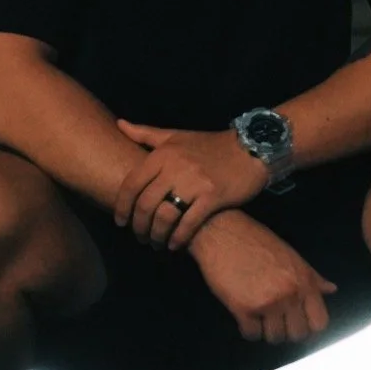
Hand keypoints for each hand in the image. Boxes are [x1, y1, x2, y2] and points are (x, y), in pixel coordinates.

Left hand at [114, 121, 268, 249]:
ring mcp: (194, 183)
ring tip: (156, 243)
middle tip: (140, 237)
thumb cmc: (209, 145)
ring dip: (156, 235)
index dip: (122, 206)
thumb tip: (119, 123)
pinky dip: (178, 238)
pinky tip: (175, 246)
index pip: (132, 184)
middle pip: (146, 204)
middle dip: (139, 226)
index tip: (120, 222)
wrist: (251, 149)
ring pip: (164, 216)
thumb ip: (146, 133)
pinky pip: (188, 223)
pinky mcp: (213, 197)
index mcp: (163, 153)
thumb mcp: (176, 136)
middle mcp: (175, 167)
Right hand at [189, 210, 336, 344]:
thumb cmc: (258, 241)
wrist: (223, 233)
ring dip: (267, 331)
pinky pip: (252, 334)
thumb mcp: (291, 256)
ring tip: (260, 317)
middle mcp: (290, 295)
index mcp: (304, 282)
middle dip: (288, 331)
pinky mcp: (243, 308)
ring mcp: (267, 303)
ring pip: (275, 338)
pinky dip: (248, 329)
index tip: (299, 324)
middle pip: (298, 334)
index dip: (310, 327)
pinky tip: (245, 316)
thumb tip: (331, 289)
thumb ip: (312, 277)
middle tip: (277, 321)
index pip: (319, 323)